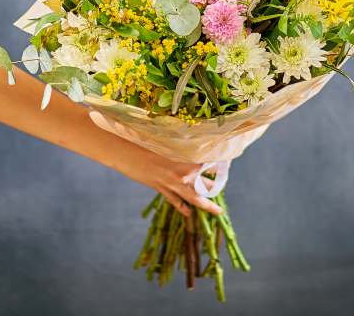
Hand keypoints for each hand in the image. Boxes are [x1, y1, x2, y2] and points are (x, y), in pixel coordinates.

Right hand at [107, 139, 221, 216]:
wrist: (126, 152)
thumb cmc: (147, 141)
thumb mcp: (169, 140)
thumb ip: (184, 145)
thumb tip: (196, 146)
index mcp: (188, 158)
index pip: (211, 163)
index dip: (220, 163)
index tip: (227, 163)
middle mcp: (184, 174)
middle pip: (206, 182)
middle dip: (216, 184)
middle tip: (223, 183)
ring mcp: (173, 184)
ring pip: (195, 198)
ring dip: (207, 204)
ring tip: (218, 210)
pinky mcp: (161, 189)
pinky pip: (176, 201)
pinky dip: (183, 207)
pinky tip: (188, 212)